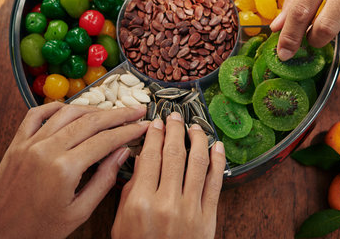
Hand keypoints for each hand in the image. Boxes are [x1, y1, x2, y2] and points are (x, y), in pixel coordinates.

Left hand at [0, 103, 148, 238]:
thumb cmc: (37, 230)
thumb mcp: (79, 213)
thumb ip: (104, 180)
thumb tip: (123, 153)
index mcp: (64, 168)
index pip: (106, 140)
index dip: (129, 130)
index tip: (144, 126)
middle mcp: (46, 149)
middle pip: (91, 121)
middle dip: (118, 114)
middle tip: (136, 110)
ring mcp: (30, 143)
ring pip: (68, 113)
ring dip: (93, 108)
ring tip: (111, 111)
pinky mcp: (17, 143)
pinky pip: (37, 114)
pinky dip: (58, 107)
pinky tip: (73, 109)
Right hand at [111, 112, 225, 238]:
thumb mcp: (122, 223)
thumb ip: (130, 191)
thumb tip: (142, 159)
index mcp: (141, 203)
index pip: (149, 157)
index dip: (153, 135)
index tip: (156, 122)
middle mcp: (167, 203)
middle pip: (173, 154)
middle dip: (175, 130)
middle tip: (175, 116)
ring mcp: (190, 210)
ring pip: (197, 163)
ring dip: (197, 139)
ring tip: (195, 127)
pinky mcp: (208, 218)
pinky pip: (216, 182)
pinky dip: (218, 161)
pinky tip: (216, 146)